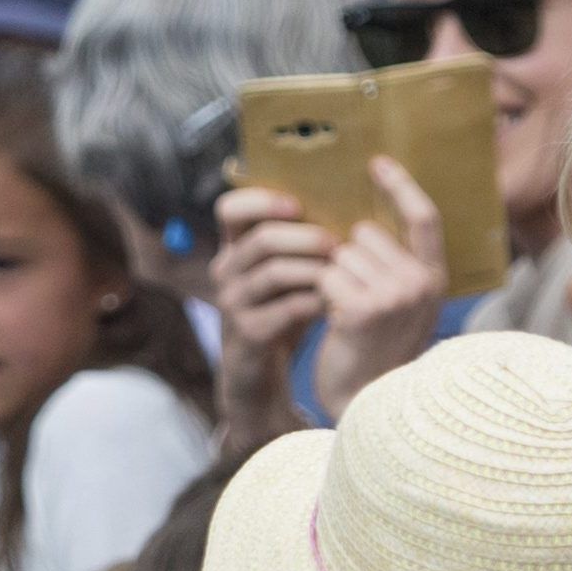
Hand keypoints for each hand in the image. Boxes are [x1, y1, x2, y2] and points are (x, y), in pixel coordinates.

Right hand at [212, 186, 331, 446]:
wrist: (258, 369)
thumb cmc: (280, 310)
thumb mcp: (282, 271)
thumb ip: (296, 242)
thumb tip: (345, 201)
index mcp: (234, 249)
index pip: (229, 208)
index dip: (261, 200)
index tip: (296, 205)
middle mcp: (226, 272)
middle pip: (261, 239)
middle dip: (305, 238)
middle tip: (336, 243)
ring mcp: (233, 304)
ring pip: (273, 272)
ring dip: (314, 269)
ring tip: (341, 272)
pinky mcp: (248, 333)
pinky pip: (286, 309)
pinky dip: (316, 302)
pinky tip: (336, 302)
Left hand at [311, 156, 445, 420]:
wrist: (364, 398)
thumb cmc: (372, 349)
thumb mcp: (398, 305)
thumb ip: (392, 267)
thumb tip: (358, 226)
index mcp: (435, 276)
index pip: (423, 217)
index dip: (400, 186)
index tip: (376, 163)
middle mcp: (422, 282)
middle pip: (364, 234)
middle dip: (344, 258)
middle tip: (349, 296)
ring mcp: (396, 294)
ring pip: (340, 255)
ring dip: (330, 279)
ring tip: (344, 313)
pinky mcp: (365, 308)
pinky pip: (326, 277)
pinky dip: (320, 295)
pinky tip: (334, 321)